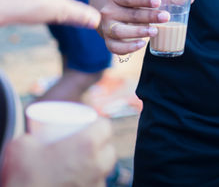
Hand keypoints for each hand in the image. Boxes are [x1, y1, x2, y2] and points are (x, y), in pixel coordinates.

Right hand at [1, 117, 115, 186]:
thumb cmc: (22, 178)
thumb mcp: (21, 146)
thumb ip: (32, 137)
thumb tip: (34, 137)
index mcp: (87, 145)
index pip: (106, 127)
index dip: (98, 125)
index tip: (89, 128)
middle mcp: (97, 166)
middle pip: (109, 152)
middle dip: (100, 148)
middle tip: (84, 148)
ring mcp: (95, 186)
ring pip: (103, 174)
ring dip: (95, 169)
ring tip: (79, 168)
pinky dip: (88, 185)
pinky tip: (75, 184)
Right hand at [99, 0, 169, 55]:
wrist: (110, 12)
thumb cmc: (133, 4)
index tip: (158, 1)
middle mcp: (108, 11)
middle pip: (129, 14)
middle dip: (148, 16)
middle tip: (165, 17)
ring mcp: (106, 27)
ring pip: (119, 31)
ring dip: (138, 32)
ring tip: (155, 31)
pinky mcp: (108, 41)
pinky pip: (115, 47)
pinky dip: (128, 47)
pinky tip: (142, 44)